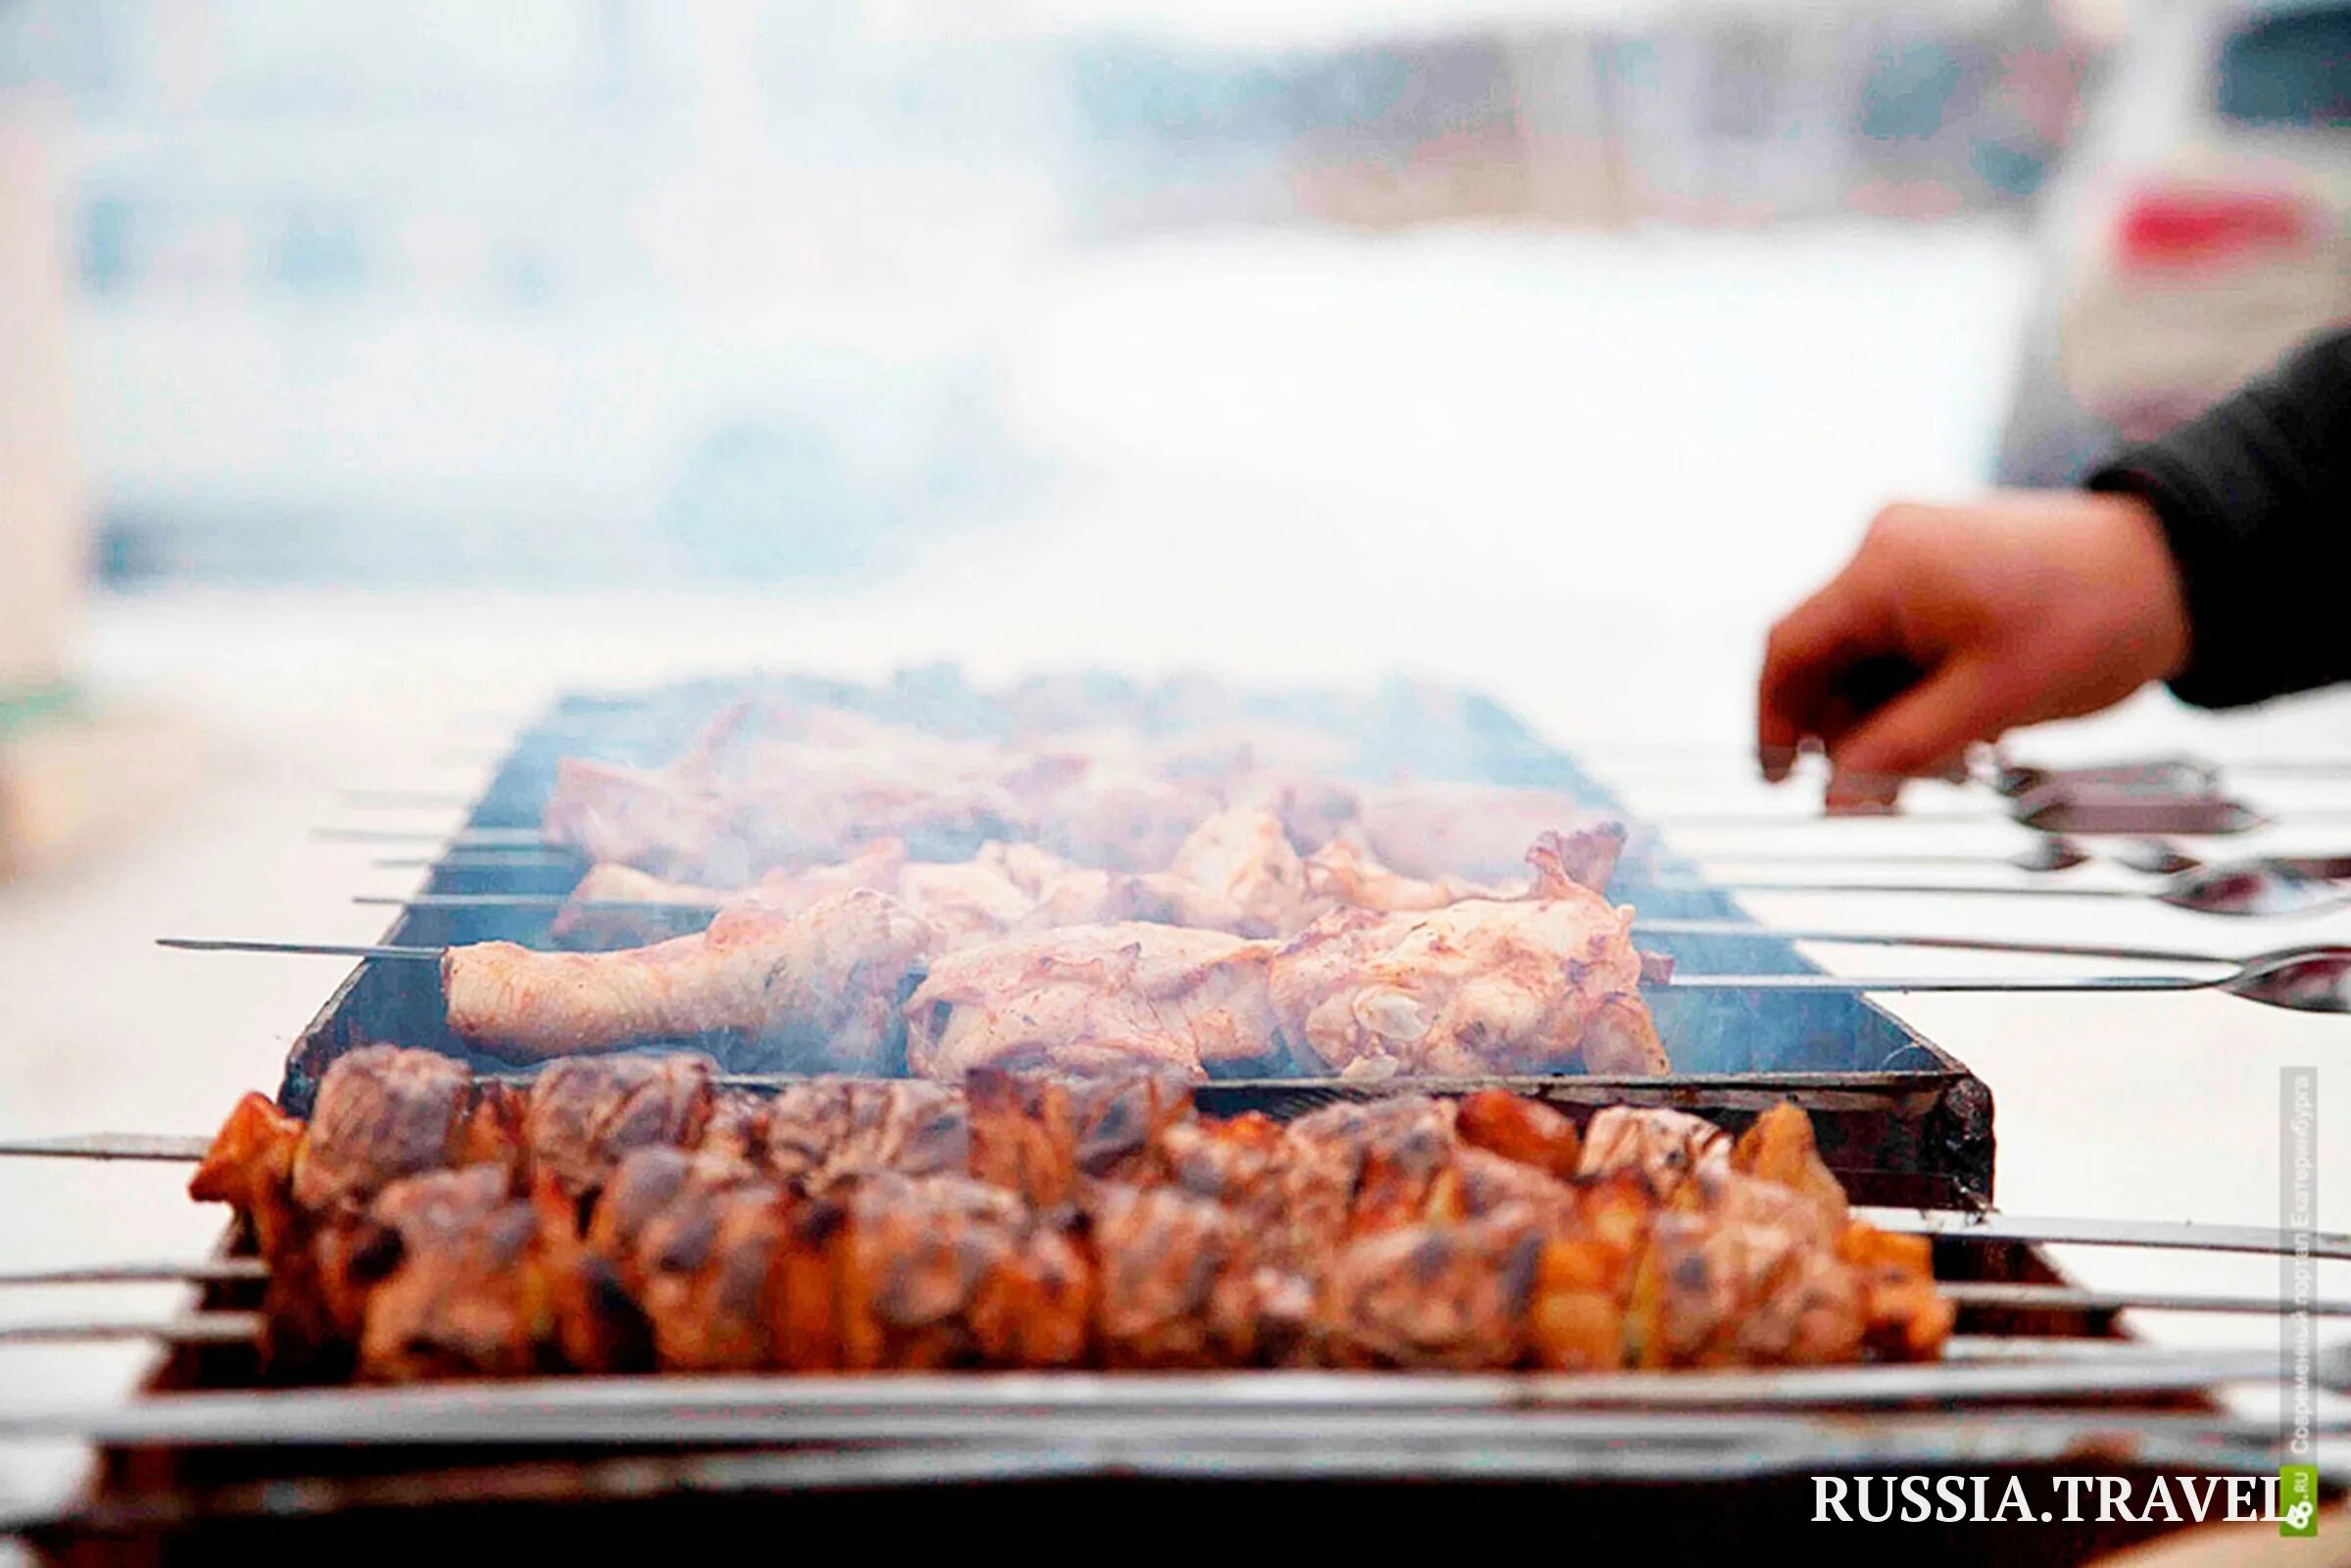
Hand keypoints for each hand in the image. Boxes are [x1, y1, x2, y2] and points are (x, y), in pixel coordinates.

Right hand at [1758, 492, 2190, 805]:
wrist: (2182, 567)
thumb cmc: (2095, 621)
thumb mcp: (1991, 703)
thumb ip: (1901, 752)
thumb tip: (1833, 803)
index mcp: (1885, 568)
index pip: (1788, 648)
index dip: (1773, 723)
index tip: (1782, 783)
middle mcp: (1887, 550)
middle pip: (1825, 656)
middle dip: (1846, 730)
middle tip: (1887, 792)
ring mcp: (1916, 555)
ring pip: (1865, 655)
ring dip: (1886, 716)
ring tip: (1944, 763)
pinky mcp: (1945, 569)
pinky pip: (1901, 639)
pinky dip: (1915, 689)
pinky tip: (1959, 730)